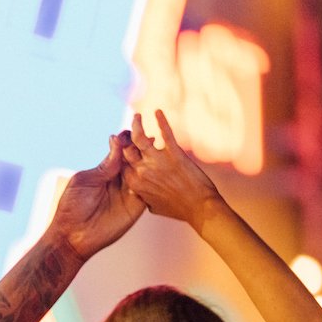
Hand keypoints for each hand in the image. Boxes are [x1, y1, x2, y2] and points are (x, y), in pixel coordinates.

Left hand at [49, 132, 145, 262]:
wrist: (72, 236)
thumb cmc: (71, 207)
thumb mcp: (85, 180)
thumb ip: (104, 164)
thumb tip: (115, 140)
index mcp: (105, 171)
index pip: (120, 151)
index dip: (126, 141)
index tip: (131, 131)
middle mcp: (119, 180)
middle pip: (134, 159)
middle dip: (140, 148)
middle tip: (146, 136)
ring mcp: (129, 192)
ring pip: (143, 172)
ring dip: (148, 161)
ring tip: (153, 148)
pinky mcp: (136, 206)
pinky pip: (148, 190)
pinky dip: (152, 179)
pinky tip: (156, 169)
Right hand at [120, 110, 222, 228]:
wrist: (200, 208)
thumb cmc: (178, 209)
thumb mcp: (153, 206)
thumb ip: (143, 195)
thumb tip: (137, 192)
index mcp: (135, 184)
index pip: (121, 164)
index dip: (121, 155)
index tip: (124, 148)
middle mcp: (142, 171)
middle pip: (126, 148)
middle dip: (124, 138)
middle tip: (128, 131)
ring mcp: (157, 161)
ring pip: (139, 137)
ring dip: (136, 124)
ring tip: (137, 116)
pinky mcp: (174, 154)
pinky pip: (165, 132)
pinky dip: (161, 120)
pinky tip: (158, 111)